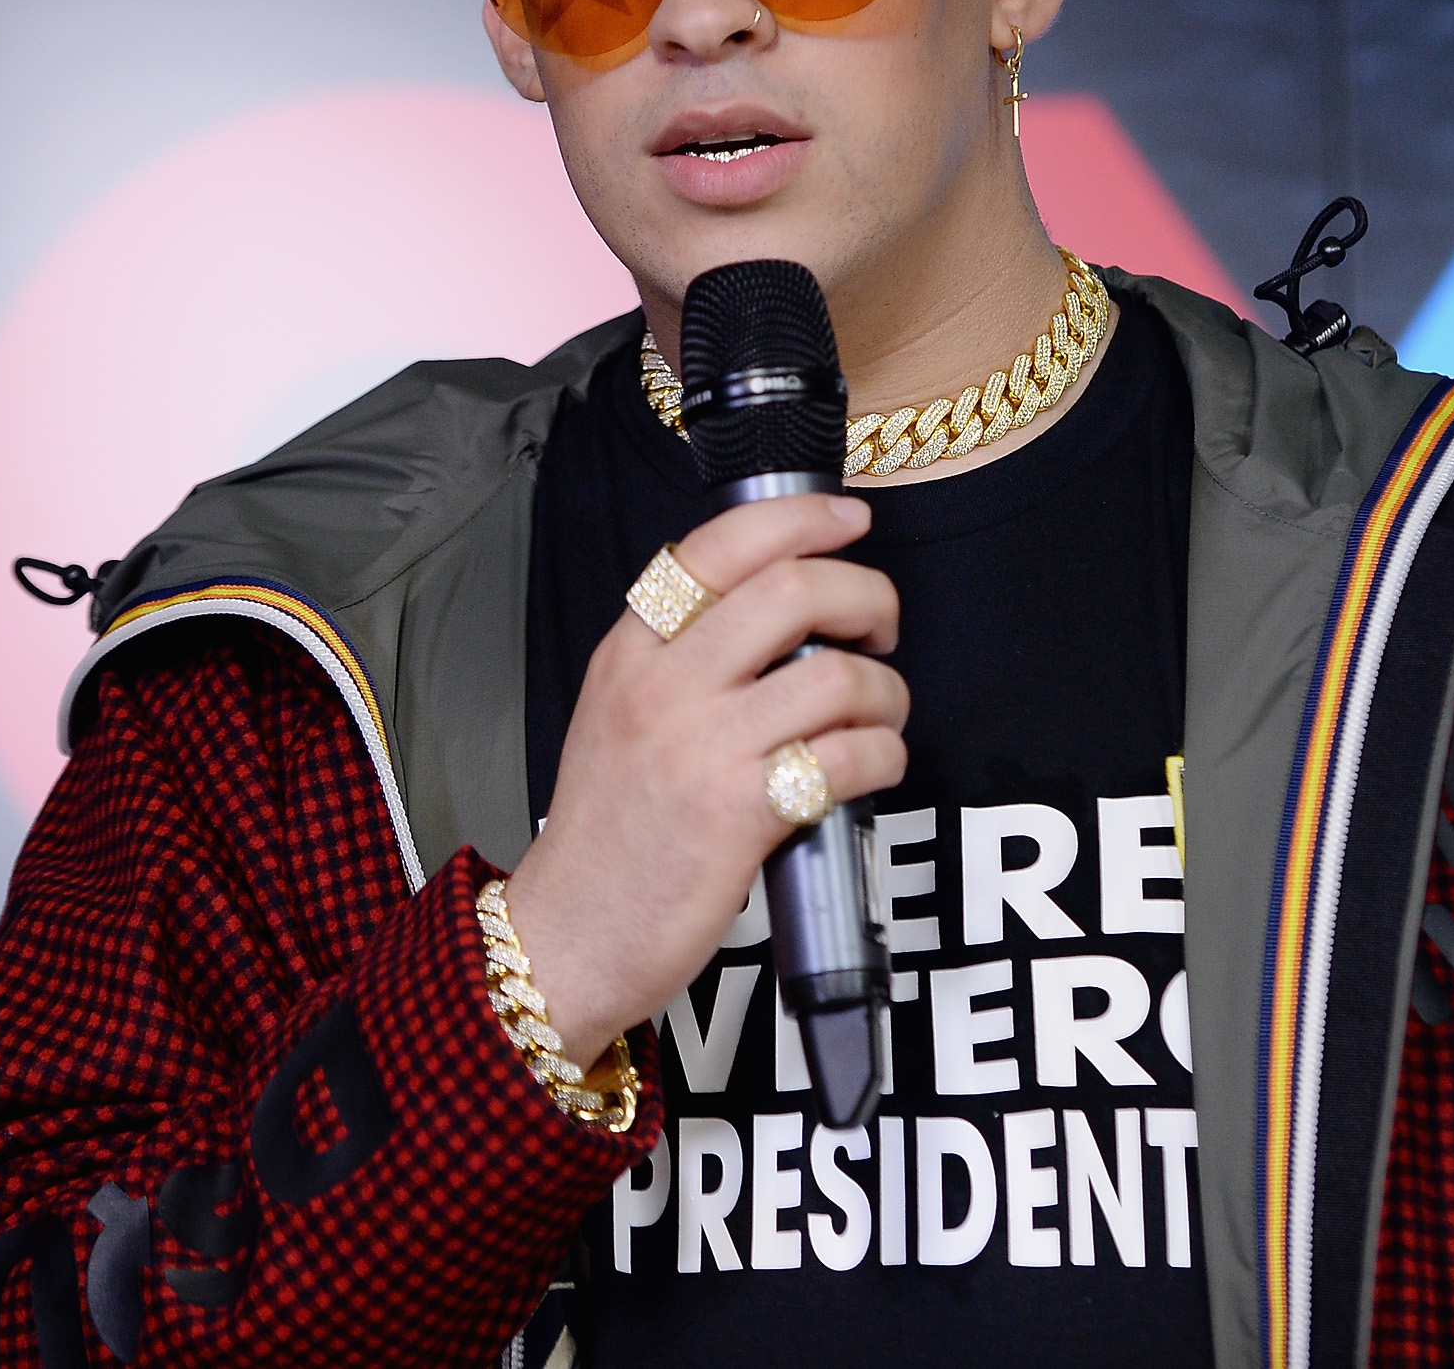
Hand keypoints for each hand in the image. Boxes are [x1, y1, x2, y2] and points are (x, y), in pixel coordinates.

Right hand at [502, 492, 906, 1058]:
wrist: (568, 936)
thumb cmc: (608, 833)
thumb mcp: (617, 715)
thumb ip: (683, 658)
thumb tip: (785, 611)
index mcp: (630, 652)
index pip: (719, 545)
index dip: (802, 517)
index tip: (850, 519)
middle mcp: (661, 686)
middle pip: (792, 589)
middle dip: (865, 595)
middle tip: (880, 627)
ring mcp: (699, 748)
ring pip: (835, 675)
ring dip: (885, 691)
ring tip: (880, 716)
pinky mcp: (739, 813)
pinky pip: (848, 756)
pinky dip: (883, 756)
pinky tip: (871, 769)